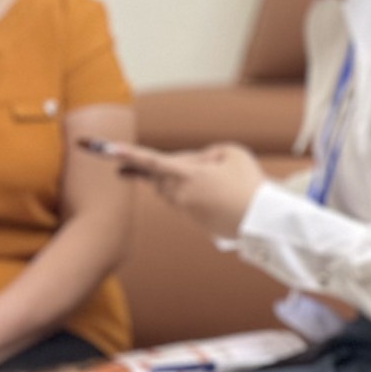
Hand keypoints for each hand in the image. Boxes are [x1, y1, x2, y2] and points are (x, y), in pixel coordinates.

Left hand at [101, 139, 266, 240]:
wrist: (262, 220)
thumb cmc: (249, 183)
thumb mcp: (233, 152)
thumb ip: (208, 152)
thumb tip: (195, 164)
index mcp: (189, 175)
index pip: (153, 162)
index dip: (129, 155)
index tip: (109, 151)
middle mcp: (181, 193)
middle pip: (161, 175)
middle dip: (172, 167)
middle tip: (206, 165)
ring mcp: (186, 209)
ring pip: (172, 188)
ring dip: (186, 179)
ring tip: (220, 180)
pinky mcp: (193, 220)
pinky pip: (184, 200)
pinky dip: (197, 192)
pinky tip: (221, 193)